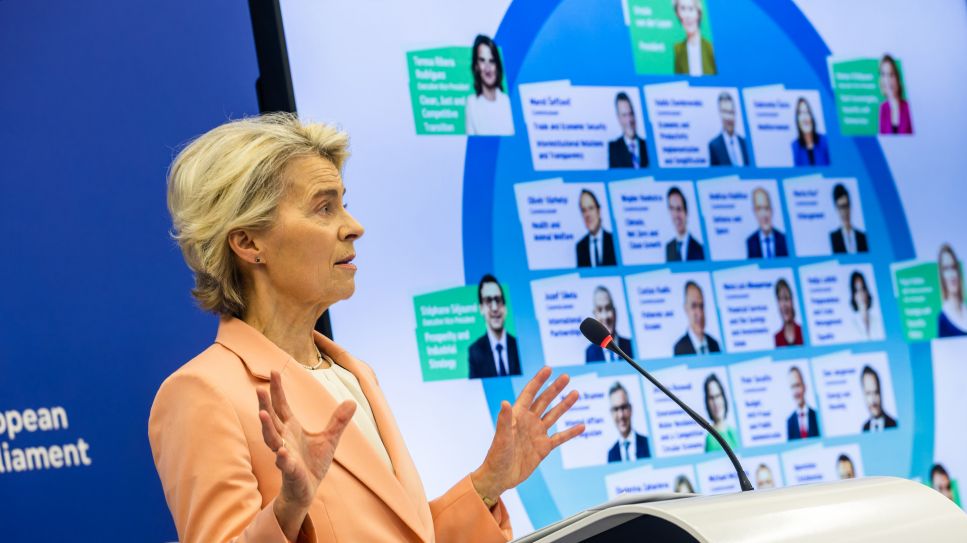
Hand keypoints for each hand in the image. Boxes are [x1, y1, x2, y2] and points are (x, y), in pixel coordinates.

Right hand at [257, 370, 355, 539]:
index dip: (277, 389)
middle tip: (259, 388)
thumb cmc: (312, 463)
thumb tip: (352, 402)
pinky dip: (282, 458)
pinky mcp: (289, 470)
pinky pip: (284, 463)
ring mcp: (283, 454)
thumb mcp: (329, 439)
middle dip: (265, 403)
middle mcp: (283, 439)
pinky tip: (281, 452)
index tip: (273, 371)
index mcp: (290, 428)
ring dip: (266, 427)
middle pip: (271, 418)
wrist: (307, 490)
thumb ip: (338, 421)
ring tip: (262, 413)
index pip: (281, 405)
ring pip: (271, 439)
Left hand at [471, 367, 584, 500]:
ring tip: (576, 393)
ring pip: (553, 416)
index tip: (549, 369)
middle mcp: (528, 422)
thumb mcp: (501, 437)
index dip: (538, 381)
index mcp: (517, 416)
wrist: (500, 477)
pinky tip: (581, 426)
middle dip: (555, 389)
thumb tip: (504, 402)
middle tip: (566, 377)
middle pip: (544, 401)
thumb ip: (504, 420)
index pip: (529, 394)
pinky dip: (571, 432)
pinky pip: (560, 438)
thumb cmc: (496, 456)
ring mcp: (537, 434)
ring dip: (564, 405)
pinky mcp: (543, 448)